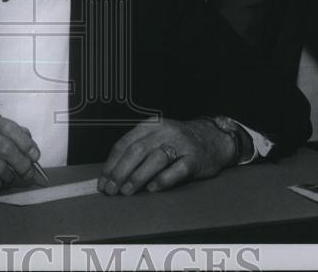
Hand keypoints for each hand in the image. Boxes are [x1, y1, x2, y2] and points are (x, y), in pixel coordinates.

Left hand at [99, 117, 237, 195]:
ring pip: (155, 159)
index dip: (111, 163)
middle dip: (120, 171)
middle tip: (111, 189)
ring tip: (126, 191)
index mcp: (151, 125)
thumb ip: (137, 150)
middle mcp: (165, 132)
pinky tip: (152, 188)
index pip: (125, 143)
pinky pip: (177, 170)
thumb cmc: (179, 141)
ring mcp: (181, 144)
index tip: (103, 180)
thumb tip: (113, 173)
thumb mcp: (157, 136)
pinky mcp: (195, 159)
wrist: (214, 138)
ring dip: (137, 177)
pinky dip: (163, 180)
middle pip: (137, 150)